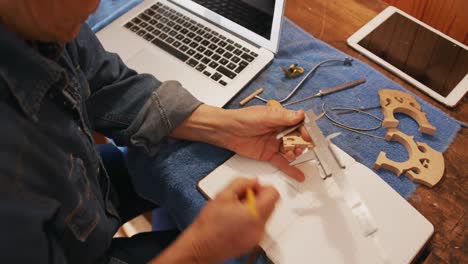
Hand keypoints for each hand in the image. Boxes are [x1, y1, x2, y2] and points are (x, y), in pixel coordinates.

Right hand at [150, 177, 278, 263]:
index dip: (263, 187)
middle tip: (240, 198)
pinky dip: (251, 220)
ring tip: (235, 210)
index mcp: (254, 214)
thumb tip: (253, 181)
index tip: (251, 188)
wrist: (201, 246)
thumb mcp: (223, 195)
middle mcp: (259, 227)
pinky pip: (258, 226)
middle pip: (270, 204)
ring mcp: (257, 237)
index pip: (274, 194)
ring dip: (254, 209)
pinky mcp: (252, 243)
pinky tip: (235, 221)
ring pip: (265, 215)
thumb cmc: (209, 224)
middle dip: (258, 198)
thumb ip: (241, 183)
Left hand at [221, 105, 308, 180]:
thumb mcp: (265, 116)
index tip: (308, 137)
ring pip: (290, 150)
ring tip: (292, 154)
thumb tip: (300, 114)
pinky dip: (291, 169)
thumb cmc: (243, 119)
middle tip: (300, 147)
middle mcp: (279, 131)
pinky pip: (282, 162)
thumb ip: (283, 117)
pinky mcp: (268, 154)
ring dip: (295, 154)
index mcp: (280, 119)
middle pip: (297, 139)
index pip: (298, 124)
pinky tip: (299, 174)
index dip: (305, 131)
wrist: (227, 131)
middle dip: (301, 144)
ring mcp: (274, 143)